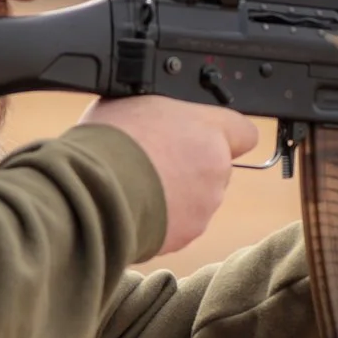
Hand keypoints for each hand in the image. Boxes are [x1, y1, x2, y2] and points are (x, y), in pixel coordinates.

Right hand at [75, 95, 256, 256]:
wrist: (93, 191)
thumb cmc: (109, 142)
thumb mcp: (133, 103)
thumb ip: (162, 114)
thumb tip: (154, 119)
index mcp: (209, 130)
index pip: (244, 132)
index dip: (224, 135)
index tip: (205, 138)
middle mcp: (216, 169)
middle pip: (215, 168)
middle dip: (191, 168)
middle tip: (154, 162)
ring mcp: (204, 205)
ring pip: (198, 199)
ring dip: (176, 195)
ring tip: (138, 186)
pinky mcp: (186, 234)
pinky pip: (178, 224)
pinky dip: (161, 219)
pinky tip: (135, 207)